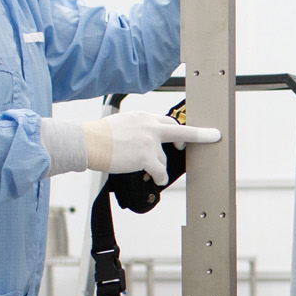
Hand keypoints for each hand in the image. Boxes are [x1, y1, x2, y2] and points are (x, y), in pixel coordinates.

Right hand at [82, 109, 221, 184]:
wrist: (86, 142)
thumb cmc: (98, 137)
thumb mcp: (120, 124)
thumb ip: (137, 129)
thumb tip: (147, 141)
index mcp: (142, 117)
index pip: (166, 120)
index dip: (179, 127)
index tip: (195, 128)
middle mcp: (149, 126)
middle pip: (179, 130)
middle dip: (196, 136)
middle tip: (209, 138)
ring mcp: (149, 140)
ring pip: (162, 158)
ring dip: (156, 166)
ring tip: (141, 167)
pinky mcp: (146, 156)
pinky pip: (160, 171)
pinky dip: (159, 176)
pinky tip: (156, 178)